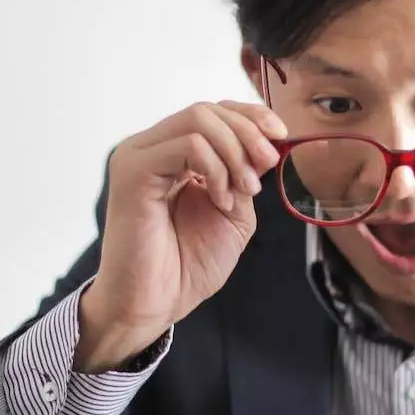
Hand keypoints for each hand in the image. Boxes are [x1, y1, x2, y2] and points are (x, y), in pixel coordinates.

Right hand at [77, 100, 285, 368]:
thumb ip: (244, 175)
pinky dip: (216, 169)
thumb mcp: (234, 212)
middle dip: (249, 133)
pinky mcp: (132, 171)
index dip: (251, 116)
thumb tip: (266, 144)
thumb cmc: (187, 266)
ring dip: (235, 152)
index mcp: (173, 155)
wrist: (157, 304)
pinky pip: (187, 146)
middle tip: (267, 166)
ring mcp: (138, 156)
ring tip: (244, 191)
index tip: (282, 135)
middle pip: (207, 110)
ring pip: (198, 119)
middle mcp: (152, 148)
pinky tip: (220, 199)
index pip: (213, 111)